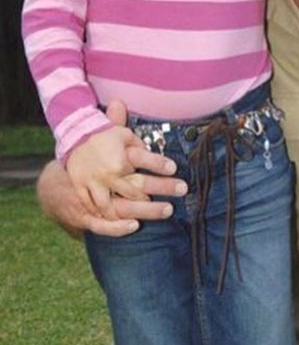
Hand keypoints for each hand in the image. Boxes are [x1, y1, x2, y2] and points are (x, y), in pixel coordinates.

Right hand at [37, 100, 186, 235]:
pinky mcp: (86, 197)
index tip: (174, 168)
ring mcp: (96, 187)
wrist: (70, 148)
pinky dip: (117, 223)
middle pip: (138, 184)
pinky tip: (133, 225)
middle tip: (182, 190)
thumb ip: (131, 129)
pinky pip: (101, 214)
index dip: (159, 163)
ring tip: (167, 211)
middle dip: (163, 188)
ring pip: (122, 204)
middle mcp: (108, 173)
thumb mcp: (118, 131)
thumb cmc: (101, 139)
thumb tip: (139, 119)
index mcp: (117, 155)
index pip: (142, 159)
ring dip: (146, 209)